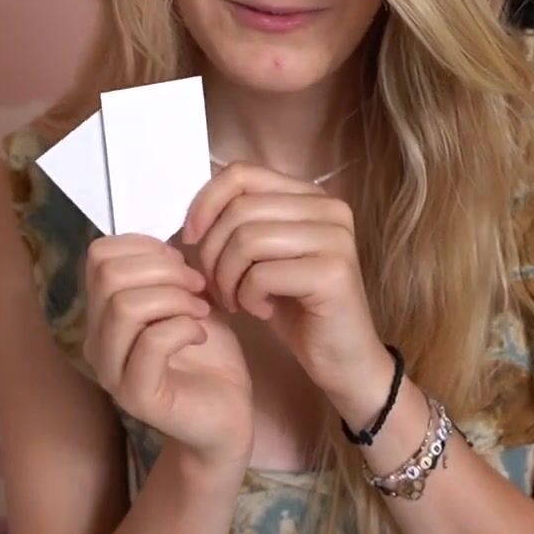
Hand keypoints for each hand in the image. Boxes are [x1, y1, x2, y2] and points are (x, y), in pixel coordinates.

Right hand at [82, 233, 253, 470]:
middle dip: (163, 270)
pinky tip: (201, 335)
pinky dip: (184, 327)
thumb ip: (171, 271)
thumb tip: (169, 242)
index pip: (98, 255)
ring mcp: (113, 372)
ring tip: (201, 311)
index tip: (182, 264)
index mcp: (103, 312)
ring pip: (125, 306)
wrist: (227, 414)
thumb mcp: (189, 299)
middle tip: (198, 287)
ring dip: (175, 298)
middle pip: (109, 276)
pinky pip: (152, 341)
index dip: (145, 247)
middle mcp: (97, 341)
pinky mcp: (138, 396)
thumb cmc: (207, 356)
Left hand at [180, 163, 392, 415]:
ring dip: (227, 278)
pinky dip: (247, 297)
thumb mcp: (264, 258)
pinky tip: (260, 311)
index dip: (205, 203)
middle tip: (217, 287)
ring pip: (247, 239)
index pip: (241, 174)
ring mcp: (335, 237)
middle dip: (213, 252)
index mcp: (310, 195)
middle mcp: (329, 207)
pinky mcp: (333, 272)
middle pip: (239, 209)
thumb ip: (241, 224)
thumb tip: (194, 211)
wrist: (344, 359)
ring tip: (237, 301)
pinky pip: (261, 274)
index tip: (190, 238)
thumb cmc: (298, 308)